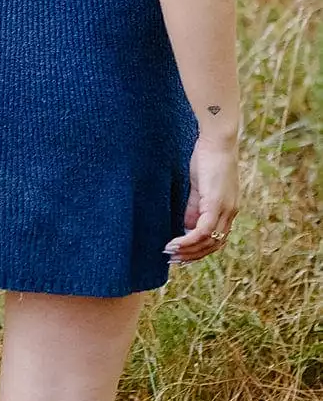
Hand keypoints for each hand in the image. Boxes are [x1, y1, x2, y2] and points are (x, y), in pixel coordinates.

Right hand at [165, 135, 238, 263]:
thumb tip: (186, 224)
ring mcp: (226, 209)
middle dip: (192, 255)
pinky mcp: (217, 204)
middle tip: (174, 260)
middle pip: (214, 245)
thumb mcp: (199, 186)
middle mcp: (231, 212)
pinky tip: (175, 243)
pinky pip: (203, 231)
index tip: (182, 254)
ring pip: (209, 241)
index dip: (200, 250)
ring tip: (170, 253)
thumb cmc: (207, 157)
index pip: (217, 238)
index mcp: (228, 208)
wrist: (217, 140)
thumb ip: (194, 206)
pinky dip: (189, 240)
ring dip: (189, 251)